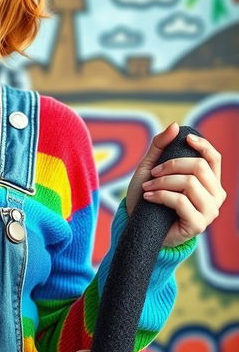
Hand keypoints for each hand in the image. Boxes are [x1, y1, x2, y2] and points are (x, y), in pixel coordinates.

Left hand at [125, 122, 225, 246]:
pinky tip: (149, 198)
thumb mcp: (150, 169)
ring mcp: (209, 211)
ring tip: (148, 189)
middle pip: (199, 167)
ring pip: (190, 183)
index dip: (203, 145)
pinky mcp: (198, 224)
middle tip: (152, 174)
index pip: (214, 158)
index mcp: (209, 182)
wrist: (137, 226)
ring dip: (163, 183)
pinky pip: (181, 201)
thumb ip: (161, 147)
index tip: (186, 138)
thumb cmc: (147, 197)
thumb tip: (175, 125)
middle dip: (171, 166)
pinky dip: (161, 196)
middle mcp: (214, 196)